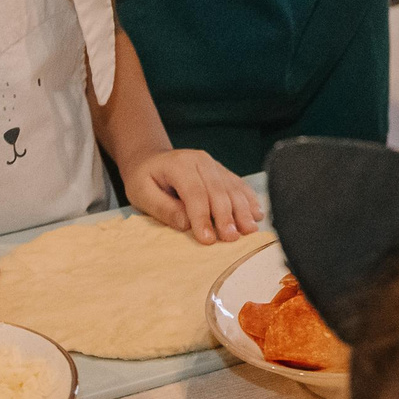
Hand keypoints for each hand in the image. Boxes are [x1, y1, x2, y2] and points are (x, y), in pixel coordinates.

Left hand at [125, 150, 262, 244]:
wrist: (151, 159)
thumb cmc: (144, 179)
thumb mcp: (141, 193)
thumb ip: (163, 208)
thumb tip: (186, 223)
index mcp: (179, 164)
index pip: (194, 192)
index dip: (202, 217)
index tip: (208, 239)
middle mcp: (201, 160)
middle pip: (218, 190)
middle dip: (226, 216)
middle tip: (231, 239)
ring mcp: (214, 164)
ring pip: (232, 187)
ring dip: (242, 210)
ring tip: (249, 230)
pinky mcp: (222, 171)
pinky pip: (239, 184)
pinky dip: (249, 199)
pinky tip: (257, 213)